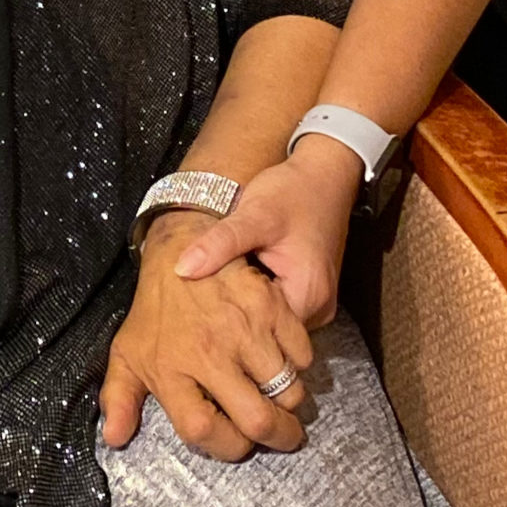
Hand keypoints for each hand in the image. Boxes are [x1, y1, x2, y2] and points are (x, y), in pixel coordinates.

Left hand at [99, 212, 313, 462]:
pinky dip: (300, 363)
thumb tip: (114, 439)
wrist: (176, 247)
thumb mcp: (128, 352)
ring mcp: (241, 329)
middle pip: (257, 421)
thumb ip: (120, 398)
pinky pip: (303, 355)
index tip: (238, 443)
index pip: (204, 432)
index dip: (227, 448)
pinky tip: (283, 358)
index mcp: (170, 370)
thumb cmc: (154, 310)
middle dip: (279, 437)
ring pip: (289, 391)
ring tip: (281, 395)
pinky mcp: (268, 305)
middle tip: (282, 435)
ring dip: (290, 400)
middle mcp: (207, 353)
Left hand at [170, 137, 364, 328]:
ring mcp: (317, 303)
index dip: (229, 319)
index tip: (200, 305)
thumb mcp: (254, 214)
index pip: (263, 331)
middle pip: (268, 329)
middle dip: (236, 314)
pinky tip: (240, 277)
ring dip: (248, 304)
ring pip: (273, 319)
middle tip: (202, 296)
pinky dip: (259, 295)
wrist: (324, 175)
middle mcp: (318, 308)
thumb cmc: (293, 192)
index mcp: (308, 295)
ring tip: (219, 285)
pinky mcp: (310, 292)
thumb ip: (219, 244)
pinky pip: (280, 305)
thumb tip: (182, 269)